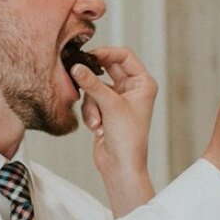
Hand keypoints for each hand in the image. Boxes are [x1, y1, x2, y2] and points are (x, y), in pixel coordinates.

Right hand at [72, 45, 157, 199]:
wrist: (121, 166)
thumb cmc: (129, 139)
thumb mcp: (110, 106)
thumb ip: (92, 84)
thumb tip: (76, 67)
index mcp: (143, 83)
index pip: (124, 56)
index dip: (106, 53)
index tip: (89, 55)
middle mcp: (132, 89)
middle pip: (107, 70)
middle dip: (94, 80)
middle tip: (79, 73)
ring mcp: (117, 99)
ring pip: (94, 87)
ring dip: (92, 104)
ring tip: (99, 121)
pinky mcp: (105, 110)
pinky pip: (90, 101)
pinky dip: (90, 113)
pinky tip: (97, 128)